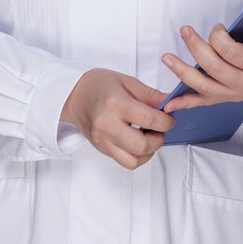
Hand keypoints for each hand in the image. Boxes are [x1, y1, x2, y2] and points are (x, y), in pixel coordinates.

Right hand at [60, 69, 174, 169]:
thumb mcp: (126, 81)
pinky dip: (138, 156)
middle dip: (159, 139)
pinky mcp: (103, 149)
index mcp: (114, 104)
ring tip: (150, 136)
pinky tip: (139, 143)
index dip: (166, 121)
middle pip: (142, 145)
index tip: (169, 118)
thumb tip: (170, 103)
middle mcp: (107, 125)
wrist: (73, 96)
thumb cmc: (97, 85)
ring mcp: (103, 140)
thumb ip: (150, 95)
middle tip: (160, 128)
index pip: (149, 119)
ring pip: (135, 160)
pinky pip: (126, 162)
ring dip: (149, 151)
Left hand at [161, 6, 242, 111]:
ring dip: (182, 72)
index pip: (231, 52)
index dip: (219, 37)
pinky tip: (170, 103)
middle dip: (196, 47)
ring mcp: (232, 94)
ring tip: (167, 58)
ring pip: (203, 85)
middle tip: (186, 31)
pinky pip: (202, 102)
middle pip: (213, 67)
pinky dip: (184, 103)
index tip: (218, 27)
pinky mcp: (224, 99)